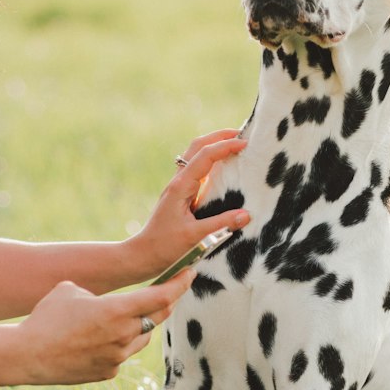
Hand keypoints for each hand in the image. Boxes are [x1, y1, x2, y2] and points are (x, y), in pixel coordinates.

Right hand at [14, 269, 192, 384]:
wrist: (27, 355)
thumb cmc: (46, 317)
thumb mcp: (70, 290)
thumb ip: (97, 294)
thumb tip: (103, 303)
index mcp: (117, 310)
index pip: (162, 296)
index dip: (179, 284)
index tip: (190, 273)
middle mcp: (124, 335)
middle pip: (158, 317)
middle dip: (167, 302)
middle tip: (170, 291)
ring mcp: (118, 357)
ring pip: (141, 338)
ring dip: (141, 325)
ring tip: (124, 316)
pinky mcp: (109, 372)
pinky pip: (122, 354)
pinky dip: (118, 344)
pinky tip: (99, 340)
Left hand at [127, 129, 250, 278]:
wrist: (143, 255)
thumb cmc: (165, 247)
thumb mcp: (194, 237)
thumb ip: (221, 225)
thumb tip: (247, 215)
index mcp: (181, 186)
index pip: (205, 156)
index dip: (225, 146)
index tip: (245, 143)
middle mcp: (179, 181)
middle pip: (198, 146)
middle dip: (219, 136)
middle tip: (243, 134)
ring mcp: (179, 186)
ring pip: (196, 155)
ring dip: (215, 145)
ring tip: (236, 145)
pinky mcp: (182, 194)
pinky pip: (198, 170)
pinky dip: (212, 161)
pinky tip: (225, 167)